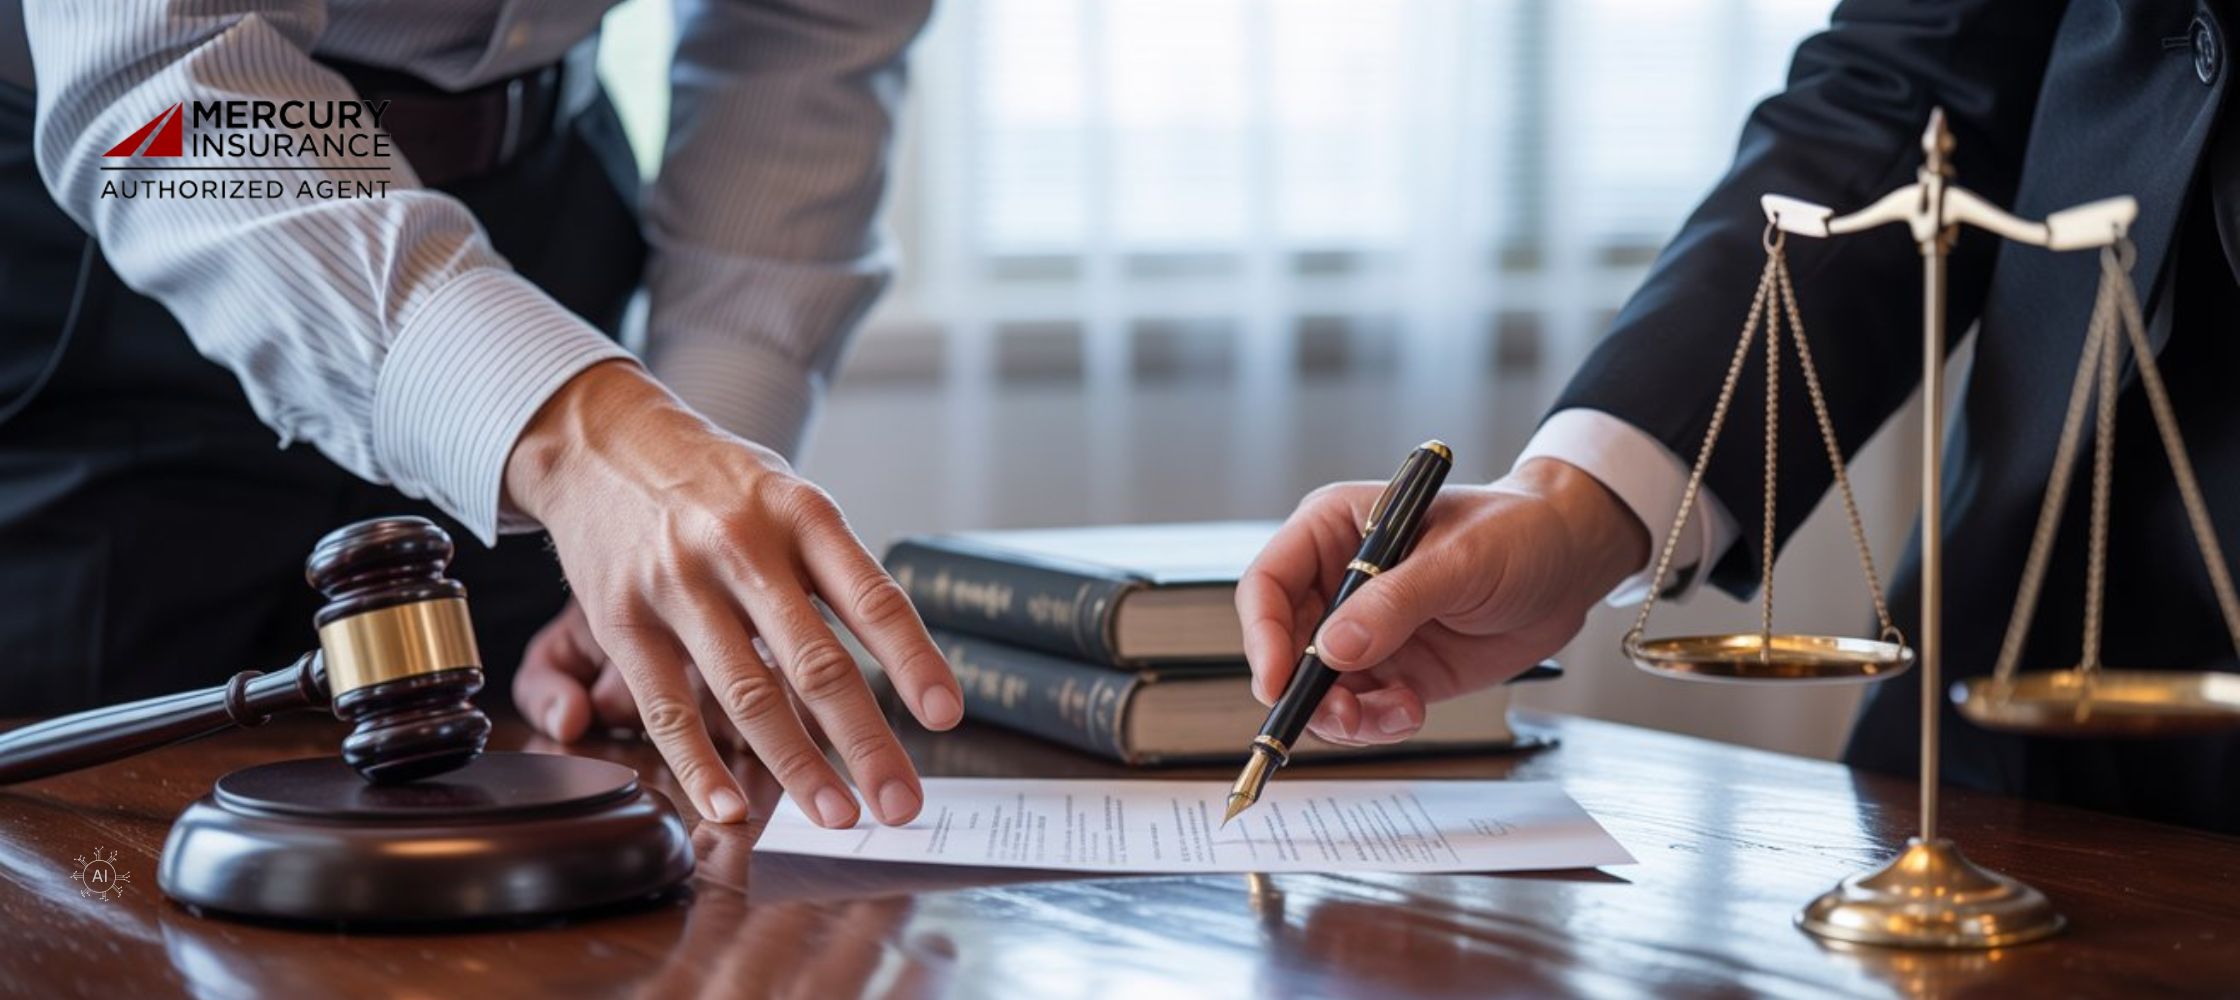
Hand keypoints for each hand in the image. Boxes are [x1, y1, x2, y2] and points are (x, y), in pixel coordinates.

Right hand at [504, 360, 962, 827]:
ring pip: (747, 696)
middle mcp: (742, 547)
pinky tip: (731, 808)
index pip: (871, 598)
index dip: (914, 661)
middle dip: (866, 743)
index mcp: (801, 513)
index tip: (945, 716)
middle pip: (816, 663)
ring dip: (798, 768)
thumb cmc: (717, 482)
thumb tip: (897, 670)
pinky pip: (667, 709)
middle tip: (901, 802)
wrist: (603, 441)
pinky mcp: (621, 620)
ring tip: (837, 814)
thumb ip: (835, 573)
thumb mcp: (788, 497)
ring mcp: (678, 585)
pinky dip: (700, 767)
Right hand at [1235, 458, 1647, 745]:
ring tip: (1391, 714)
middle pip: (1284, 647)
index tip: (1278, 679)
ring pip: (1319, 690)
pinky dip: (1378, 723)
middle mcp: (1339, 584)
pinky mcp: (1395, 670)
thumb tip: (1335, 647)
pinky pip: (1362, 710)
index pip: (1269, 583)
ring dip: (1344, 716)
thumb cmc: (1517, 531)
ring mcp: (1366, 631)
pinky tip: (1411, 709)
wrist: (1571, 564)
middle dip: (1304, 689)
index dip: (1263, 634)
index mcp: (1334, 532)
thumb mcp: (1459, 559)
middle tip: (1338, 714)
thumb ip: (1395, 603)